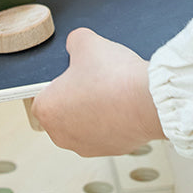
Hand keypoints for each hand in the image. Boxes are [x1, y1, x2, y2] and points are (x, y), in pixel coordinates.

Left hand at [31, 28, 165, 156]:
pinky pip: (106, 130)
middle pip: (63, 108)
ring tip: (113, 89)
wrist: (149, 102)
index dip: (61, 78)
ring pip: (85, 121)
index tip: (77, 72)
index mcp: (47, 110)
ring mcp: (86, 146)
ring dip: (95, 107)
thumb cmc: (113, 76)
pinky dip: (113, 118)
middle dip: (77, 94)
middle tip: (95, 77)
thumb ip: (73, 42)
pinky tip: (125, 102)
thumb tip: (74, 45)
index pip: (44, 92)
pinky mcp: (110, 150)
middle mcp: (61, 135)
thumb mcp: (87, 42)